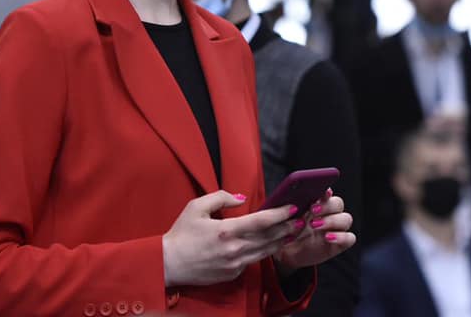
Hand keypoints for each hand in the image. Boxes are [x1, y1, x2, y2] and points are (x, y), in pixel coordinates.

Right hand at [162, 191, 300, 286]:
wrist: (169, 264)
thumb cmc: (181, 234)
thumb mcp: (196, 207)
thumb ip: (221, 197)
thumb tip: (241, 199)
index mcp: (226, 231)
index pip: (261, 221)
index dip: (280, 214)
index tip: (293, 207)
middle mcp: (234, 249)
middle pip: (269, 237)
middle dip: (287, 227)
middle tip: (302, 219)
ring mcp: (235, 264)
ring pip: (265, 251)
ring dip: (281, 241)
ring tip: (293, 231)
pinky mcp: (232, 274)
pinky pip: (252, 260)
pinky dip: (264, 251)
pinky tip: (271, 244)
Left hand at [274, 189, 354, 272]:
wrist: (288, 253)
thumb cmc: (287, 232)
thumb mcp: (286, 218)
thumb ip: (291, 207)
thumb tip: (291, 200)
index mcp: (318, 203)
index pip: (327, 193)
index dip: (326, 191)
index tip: (322, 192)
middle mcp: (330, 214)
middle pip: (338, 204)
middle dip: (327, 205)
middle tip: (313, 210)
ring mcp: (336, 229)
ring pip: (346, 218)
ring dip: (332, 220)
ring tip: (315, 225)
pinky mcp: (341, 243)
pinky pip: (350, 238)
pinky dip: (341, 237)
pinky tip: (328, 237)